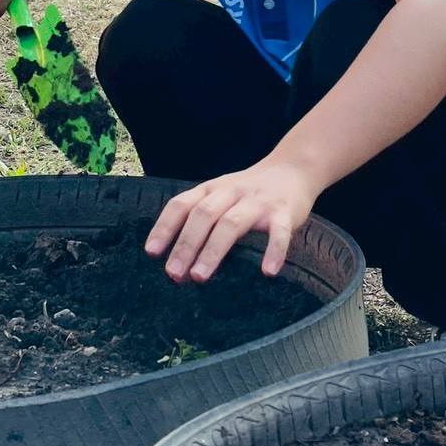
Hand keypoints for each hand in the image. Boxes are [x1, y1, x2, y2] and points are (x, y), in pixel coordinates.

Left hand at [145, 159, 320, 283]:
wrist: (293, 168)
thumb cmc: (249, 192)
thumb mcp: (221, 196)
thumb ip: (202, 221)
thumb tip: (179, 264)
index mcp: (212, 189)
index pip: (182, 204)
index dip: (165, 227)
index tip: (152, 252)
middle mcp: (231, 192)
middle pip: (203, 215)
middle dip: (186, 245)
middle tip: (173, 274)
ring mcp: (258, 201)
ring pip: (232, 223)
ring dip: (213, 250)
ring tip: (199, 277)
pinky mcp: (284, 211)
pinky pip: (279, 232)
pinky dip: (274, 251)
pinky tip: (268, 272)